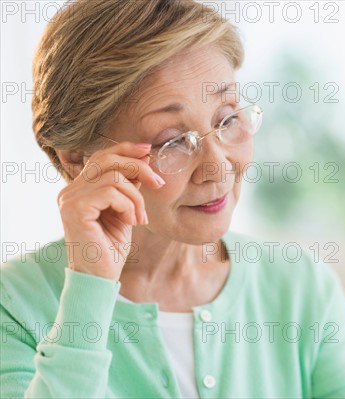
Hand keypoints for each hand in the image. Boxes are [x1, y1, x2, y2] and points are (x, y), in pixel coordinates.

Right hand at [57, 142, 164, 280]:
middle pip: (107, 160)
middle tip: (158, 184)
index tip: (148, 151)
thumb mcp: (125, 211)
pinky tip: (132, 221)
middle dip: (138, 167)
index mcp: (79, 189)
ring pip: (114, 177)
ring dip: (137, 197)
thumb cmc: (111, 248)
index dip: (125, 149)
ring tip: (140, 217)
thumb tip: (142, 161)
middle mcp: (70, 191)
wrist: (100, 278)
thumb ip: (128, 187)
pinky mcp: (75, 209)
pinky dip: (129, 205)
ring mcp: (69, 199)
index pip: (101, 157)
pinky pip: (111, 192)